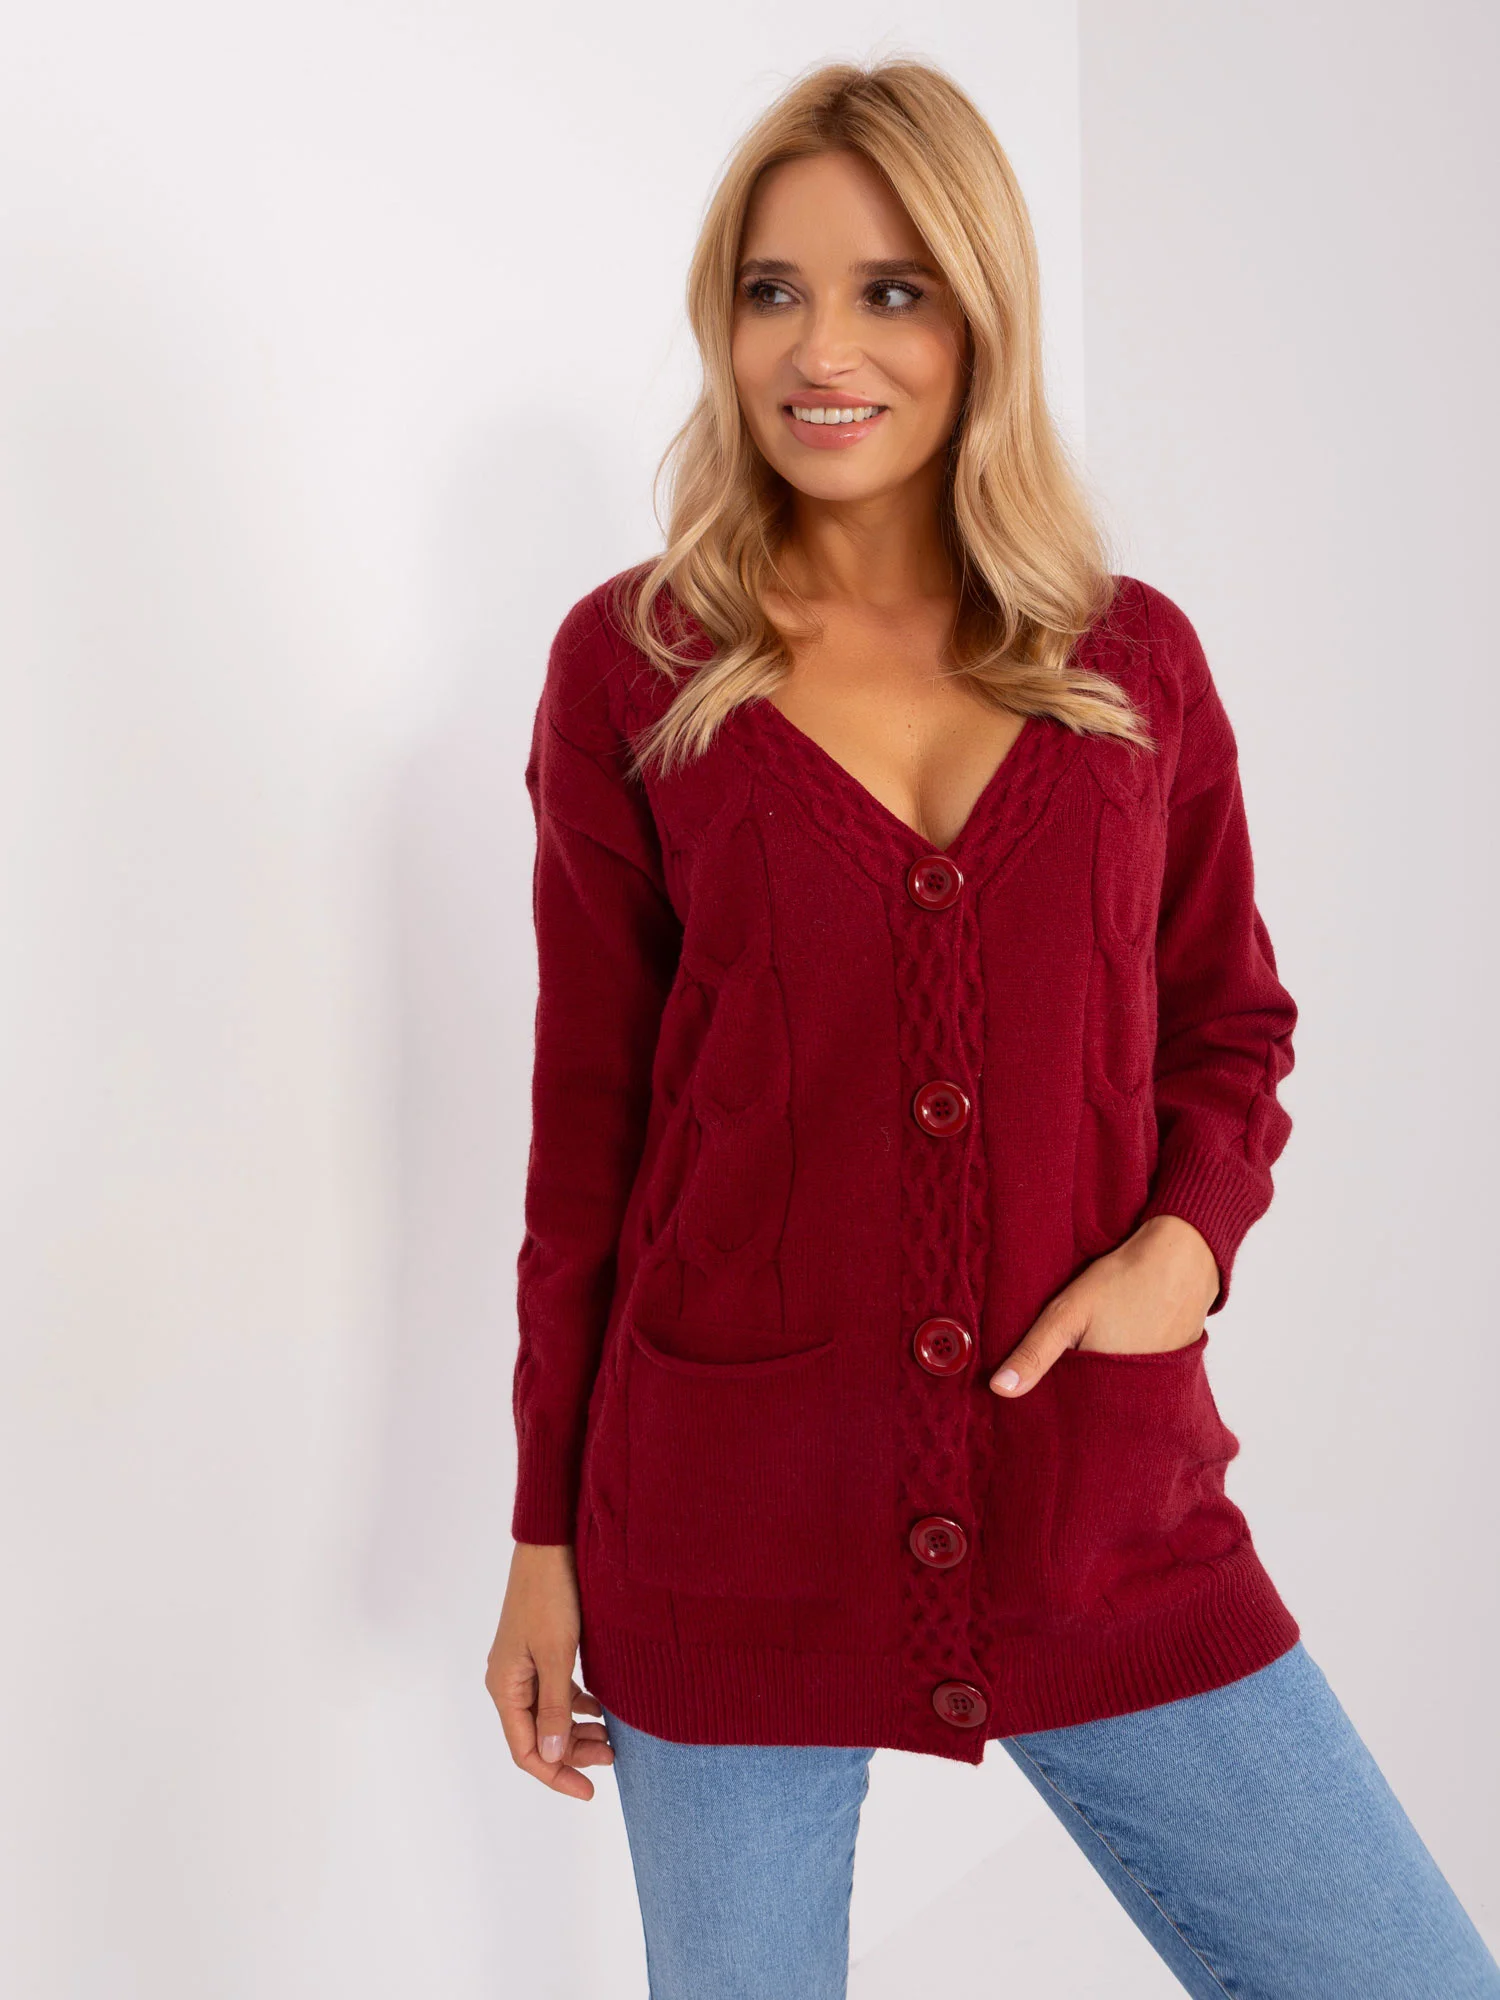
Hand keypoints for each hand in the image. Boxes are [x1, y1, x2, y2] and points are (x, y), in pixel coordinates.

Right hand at [486, 1541, 613, 1800]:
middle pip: (538, 1736)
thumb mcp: (557, 1655)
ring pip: (549, 1715)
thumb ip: (554, 1709)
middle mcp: (509, 1681)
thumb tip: (549, 1757)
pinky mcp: (539, 1650)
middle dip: (572, 1752)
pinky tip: (601, 1708)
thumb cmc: (552, 1596)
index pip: (526, 1751)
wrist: (551, 1544)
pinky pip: (556, 1692)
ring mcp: (524, 1666)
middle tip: (612, 1757)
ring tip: (612, 1737)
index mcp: (505, 1687)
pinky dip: (577, 1706)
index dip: (556, 1775)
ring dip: (577, 1730)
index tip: (590, 1791)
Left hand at [989, 1215, 1219, 1398]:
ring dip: (1103, 1391)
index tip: (1038, 1406)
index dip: (1056, 1411)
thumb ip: (1034, 1353)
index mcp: (1109, 1392)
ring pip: (1121, 1399)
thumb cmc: (1123, 1282)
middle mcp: (1141, 1399)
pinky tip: (1117, 1356)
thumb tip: (999, 1390)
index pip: (1076, 1420)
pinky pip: (1144, 1386)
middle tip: (1065, 1379)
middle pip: (1099, 1412)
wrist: (1183, 1258)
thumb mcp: (1067, 1313)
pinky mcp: (1176, 1373)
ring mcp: (1162, 1388)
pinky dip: (1127, 1378)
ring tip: (1089, 1367)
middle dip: (1078, 1403)